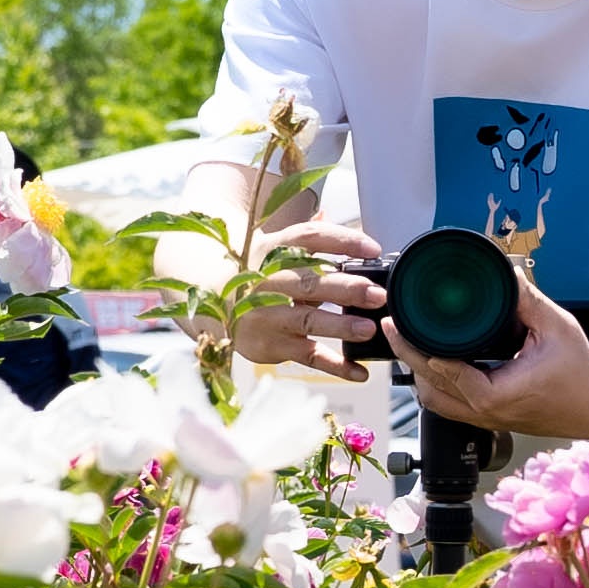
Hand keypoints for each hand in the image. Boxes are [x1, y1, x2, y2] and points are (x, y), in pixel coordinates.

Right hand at [228, 220, 390, 374]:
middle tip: (378, 294)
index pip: (309, 239)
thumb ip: (307, 240)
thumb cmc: (256, 275)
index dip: (342, 241)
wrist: (210, 304)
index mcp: (273, 251)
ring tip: (368, 329)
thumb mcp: (272, 250)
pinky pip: (307, 356)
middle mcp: (267, 282)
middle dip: (346, 289)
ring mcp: (267, 316)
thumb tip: (335, 216)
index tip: (373, 249)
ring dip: (339, 326)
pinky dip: (335, 366)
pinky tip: (360, 371)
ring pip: (306, 321)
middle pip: (309, 282)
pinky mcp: (270, 345)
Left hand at [408, 258, 588, 443]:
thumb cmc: (581, 372)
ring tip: (406, 342)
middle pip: (432, 390)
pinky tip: (429, 362)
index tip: (404, 328)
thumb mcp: (558, 327)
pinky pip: (448, 407)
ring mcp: (486, 420)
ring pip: (436, 403)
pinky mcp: (487, 419)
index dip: (422, 353)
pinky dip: (433, 385)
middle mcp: (488, 412)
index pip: (450, 377)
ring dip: (418, 374)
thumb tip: (505, 273)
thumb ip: (528, 299)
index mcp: (502, 393)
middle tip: (392, 328)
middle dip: (408, 358)